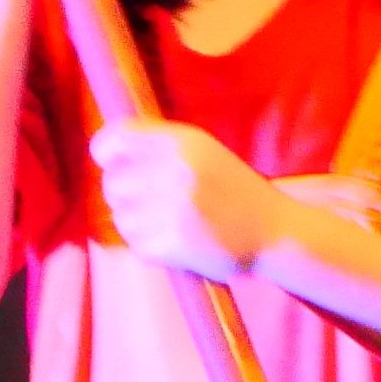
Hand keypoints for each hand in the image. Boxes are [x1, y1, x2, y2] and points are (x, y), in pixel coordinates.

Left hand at [93, 118, 289, 284]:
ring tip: (166, 221)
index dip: (105, 152)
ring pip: (120, 216)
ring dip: (136, 221)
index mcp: (184, 142)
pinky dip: (148, 243)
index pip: (116, 138)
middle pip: (112, 182)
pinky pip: (136, 243)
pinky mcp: (172, 243)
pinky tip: (174, 238)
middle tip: (150, 199)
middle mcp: (176, 172)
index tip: (110, 161)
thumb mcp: (204, 152)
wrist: (275, 231)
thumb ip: (160, 147)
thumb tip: (107, 153)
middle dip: (124, 192)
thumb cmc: (234, 189)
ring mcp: (173, 210)